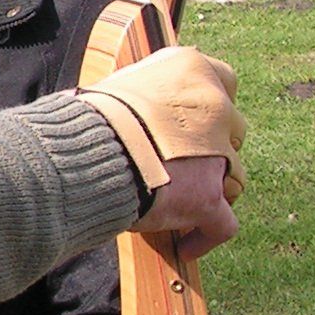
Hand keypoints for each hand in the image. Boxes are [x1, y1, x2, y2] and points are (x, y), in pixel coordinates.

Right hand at [81, 46, 245, 258]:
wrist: (81, 154)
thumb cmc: (85, 122)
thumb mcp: (118, 90)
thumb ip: (141, 98)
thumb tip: (131, 111)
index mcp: (191, 69)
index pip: (224, 81)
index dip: (212, 108)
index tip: (194, 125)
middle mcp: (213, 104)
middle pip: (232, 132)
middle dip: (213, 152)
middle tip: (182, 168)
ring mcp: (216, 152)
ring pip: (233, 178)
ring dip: (211, 192)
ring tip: (182, 210)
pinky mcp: (209, 196)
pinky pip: (223, 224)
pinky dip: (206, 236)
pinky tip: (186, 245)